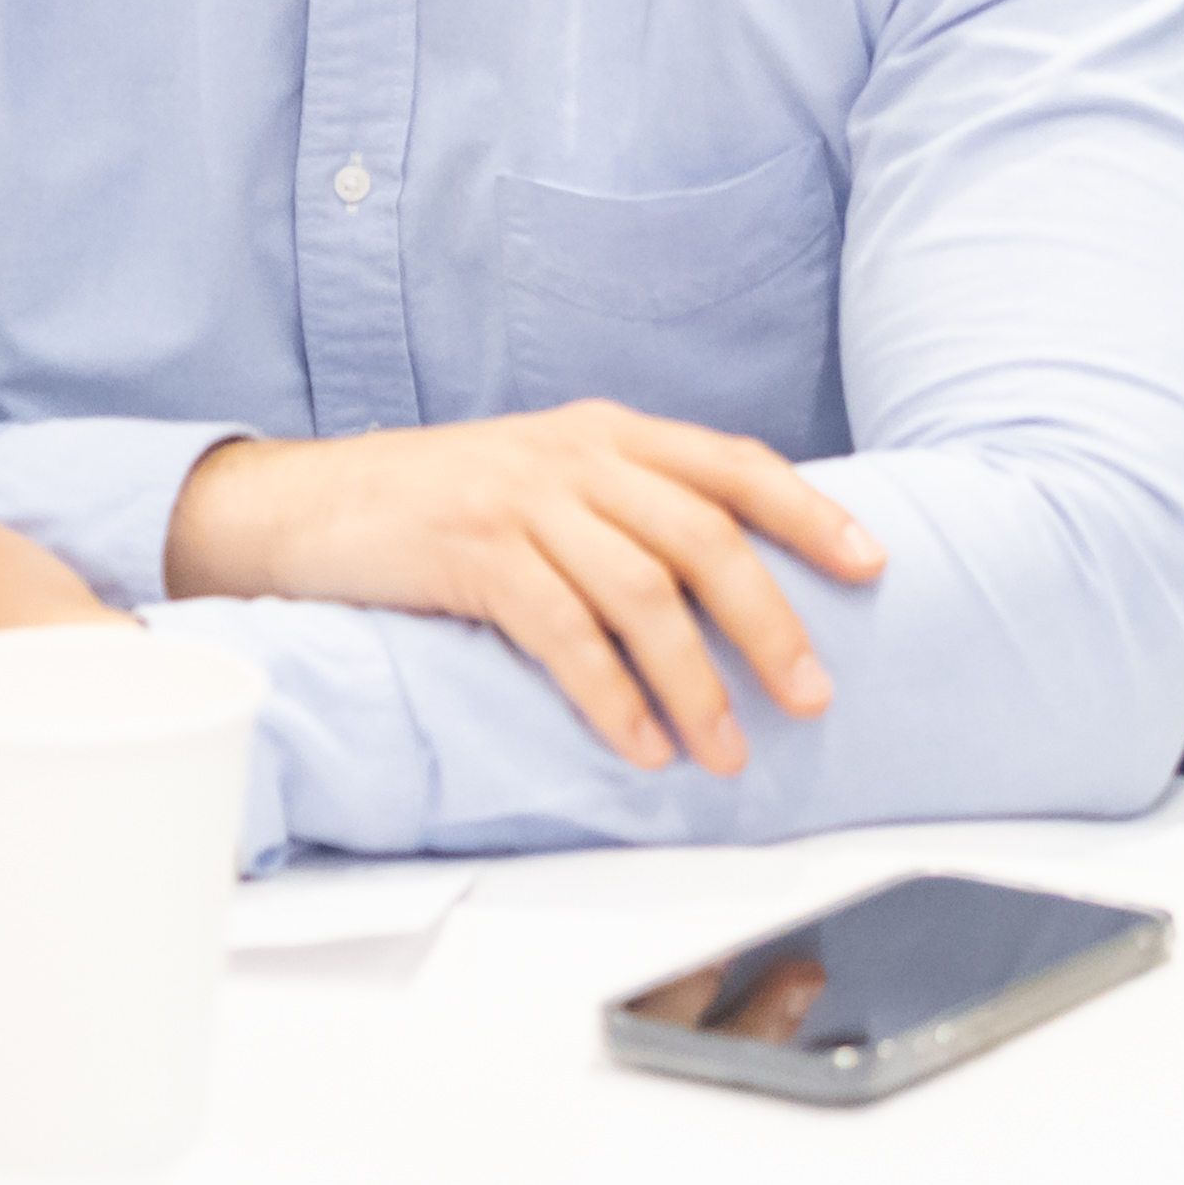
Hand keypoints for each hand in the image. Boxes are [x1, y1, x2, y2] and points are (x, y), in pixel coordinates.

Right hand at [162, 406, 872, 779]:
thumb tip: (729, 577)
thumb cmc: (440, 504)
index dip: (810, 513)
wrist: (310, 504)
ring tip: (726, 751)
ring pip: (642, 595)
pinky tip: (639, 746)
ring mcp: (523, 501)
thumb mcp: (545, 479)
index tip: (873, 565)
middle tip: (812, 696)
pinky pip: (564, 633)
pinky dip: (610, 698)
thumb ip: (626, 506)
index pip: (734, 465)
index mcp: (607, 433)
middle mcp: (575, 456)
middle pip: (704, 539)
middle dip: (769, 624)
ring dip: (695, 684)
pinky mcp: (472, 554)